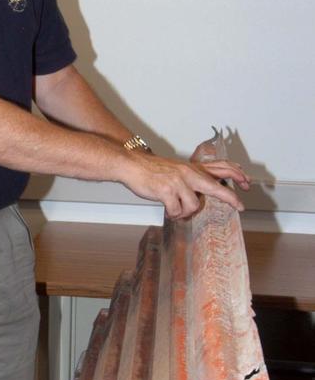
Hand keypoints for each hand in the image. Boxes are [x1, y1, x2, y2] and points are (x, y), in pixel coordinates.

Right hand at [122, 153, 248, 219]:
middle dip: (230, 197)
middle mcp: (188, 174)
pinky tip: (167, 210)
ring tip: (176, 211)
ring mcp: (178, 182)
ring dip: (184, 213)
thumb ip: (191, 180)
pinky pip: (176, 211)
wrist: (132, 165)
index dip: (236, 175)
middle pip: (215, 187)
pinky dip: (173, 214)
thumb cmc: (152, 170)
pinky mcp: (167, 191)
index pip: (219, 169)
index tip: (247, 183)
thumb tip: (201, 195)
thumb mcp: (177, 170)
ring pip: (193, 206)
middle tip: (240, 205)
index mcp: (192, 168)